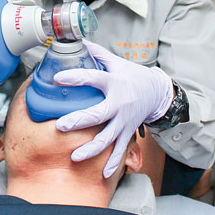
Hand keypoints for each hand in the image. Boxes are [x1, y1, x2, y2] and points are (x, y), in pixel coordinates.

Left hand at [54, 40, 173, 177]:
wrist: (156, 92)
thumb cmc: (132, 75)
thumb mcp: (116, 61)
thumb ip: (97, 53)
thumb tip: (78, 40)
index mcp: (114, 82)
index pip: (93, 78)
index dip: (75, 77)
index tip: (58, 78)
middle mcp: (119, 103)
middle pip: (98, 114)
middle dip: (79, 121)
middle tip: (60, 125)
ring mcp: (124, 120)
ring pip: (107, 138)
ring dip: (91, 149)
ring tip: (74, 156)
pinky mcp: (128, 131)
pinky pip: (120, 150)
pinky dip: (113, 163)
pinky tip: (103, 174)